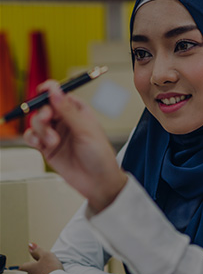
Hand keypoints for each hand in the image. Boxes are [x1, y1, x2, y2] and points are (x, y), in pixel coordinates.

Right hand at [23, 81, 127, 212]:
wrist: (98, 182)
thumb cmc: (100, 156)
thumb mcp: (86, 130)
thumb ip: (68, 110)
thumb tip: (55, 91)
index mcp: (78, 111)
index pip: (60, 94)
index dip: (50, 90)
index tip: (43, 90)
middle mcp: (65, 120)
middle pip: (44, 107)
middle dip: (43, 112)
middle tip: (47, 119)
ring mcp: (55, 133)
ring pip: (37, 122)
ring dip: (41, 129)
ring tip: (53, 141)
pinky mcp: (47, 148)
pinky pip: (32, 137)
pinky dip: (32, 138)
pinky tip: (40, 143)